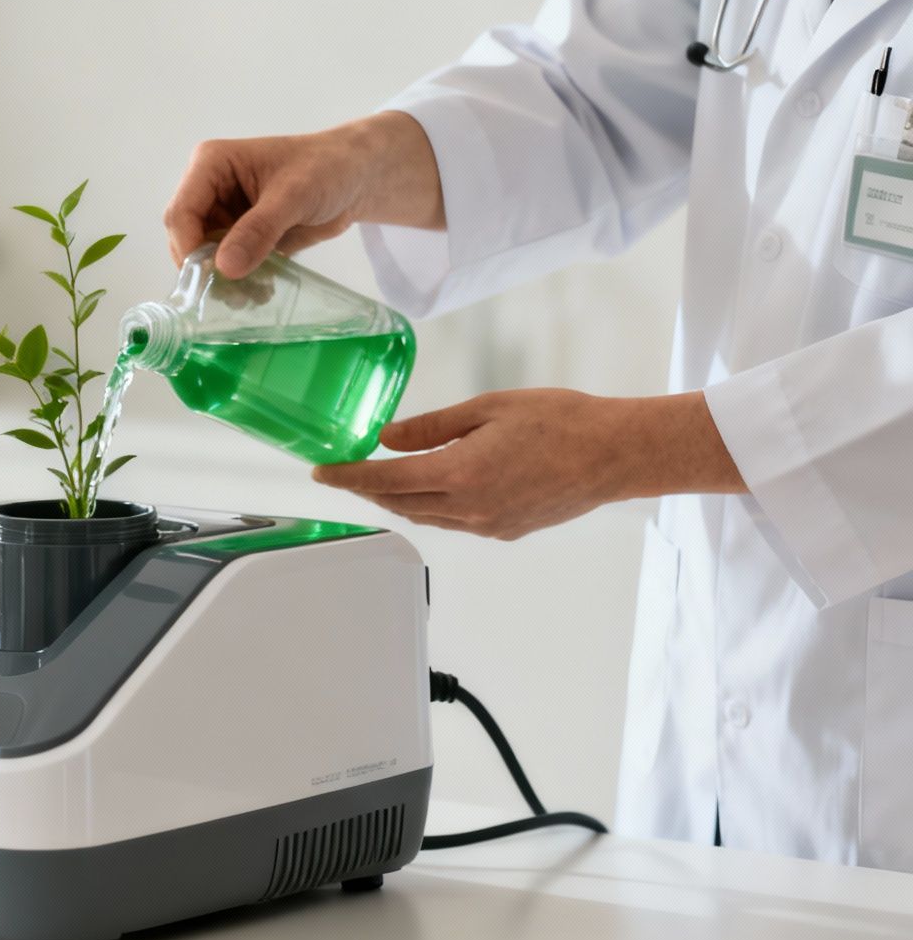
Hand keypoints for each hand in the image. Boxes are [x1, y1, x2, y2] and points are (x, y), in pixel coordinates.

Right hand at [164, 111, 444, 278]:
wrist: (357, 177)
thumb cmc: (326, 168)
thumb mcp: (294, 196)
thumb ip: (258, 230)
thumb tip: (224, 268)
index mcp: (210, 166)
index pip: (181, 213)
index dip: (189, 248)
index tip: (213, 277)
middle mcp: (209, 191)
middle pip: (187, 239)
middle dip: (206, 269)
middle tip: (234, 296)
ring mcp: (224, 216)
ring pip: (205, 257)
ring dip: (224, 280)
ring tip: (252, 297)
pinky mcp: (240, 237)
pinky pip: (228, 266)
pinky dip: (240, 282)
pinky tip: (261, 292)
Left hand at [311, 389, 745, 539]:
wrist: (617, 454)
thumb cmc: (561, 420)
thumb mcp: (487, 408)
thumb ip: (431, 427)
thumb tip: (385, 438)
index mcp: (459, 474)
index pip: (383, 481)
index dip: (347, 477)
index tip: (321, 471)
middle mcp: (469, 508)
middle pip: (398, 504)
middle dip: (367, 489)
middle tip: (345, 471)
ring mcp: (488, 525)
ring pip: (424, 517)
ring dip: (397, 500)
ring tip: (380, 480)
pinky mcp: (506, 530)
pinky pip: (453, 522)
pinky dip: (430, 507)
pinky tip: (429, 489)